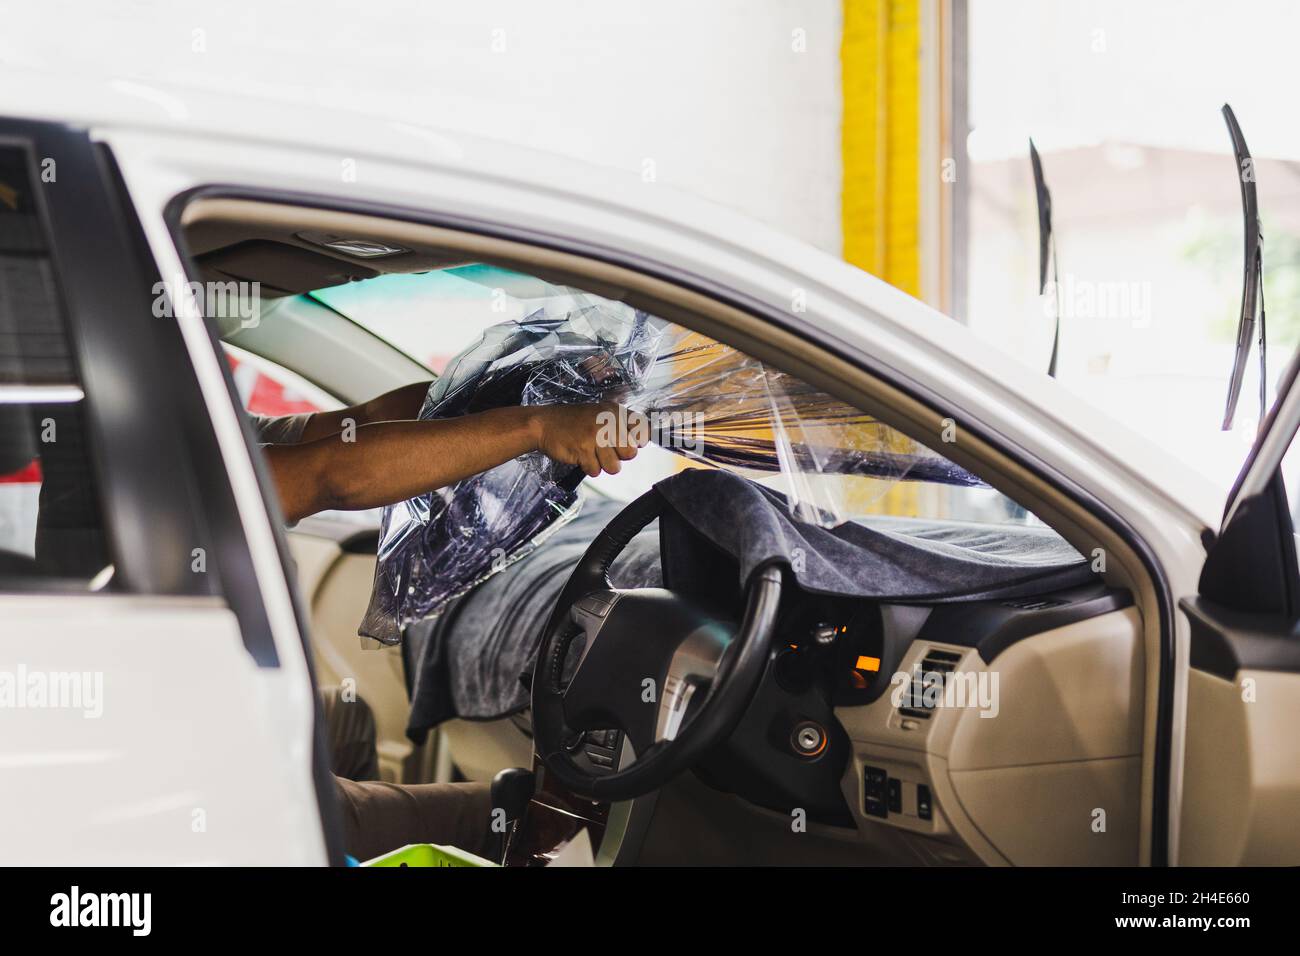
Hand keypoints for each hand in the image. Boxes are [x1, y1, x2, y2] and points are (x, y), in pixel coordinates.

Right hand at [530, 402, 645, 476]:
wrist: (544, 424)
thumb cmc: (574, 422)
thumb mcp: (601, 414)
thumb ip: (622, 425)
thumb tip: (644, 440)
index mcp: (615, 412)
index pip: (643, 429)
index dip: (637, 441)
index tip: (626, 442)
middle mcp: (608, 422)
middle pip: (630, 453)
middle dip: (618, 457)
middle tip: (604, 449)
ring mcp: (595, 436)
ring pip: (614, 467)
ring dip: (602, 465)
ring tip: (592, 453)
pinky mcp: (583, 450)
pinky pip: (596, 470)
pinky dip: (588, 468)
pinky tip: (581, 455)